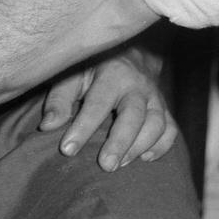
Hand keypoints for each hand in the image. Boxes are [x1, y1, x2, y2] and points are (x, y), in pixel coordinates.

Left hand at [38, 44, 176, 170]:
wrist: (125, 52)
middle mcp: (138, 85)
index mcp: (112, 73)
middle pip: (134, 116)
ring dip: (140, 147)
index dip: (82, 128)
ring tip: (119, 164)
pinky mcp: (164, 109)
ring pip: (157, 124)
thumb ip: (60, 100)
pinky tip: (145, 158)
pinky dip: (161, 146)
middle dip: (120, 142)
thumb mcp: (72, 75)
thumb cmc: (92, 68)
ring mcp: (155, 97)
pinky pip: (170, 130)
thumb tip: (47, 126)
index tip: (67, 149)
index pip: (97, 104)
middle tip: (106, 166)